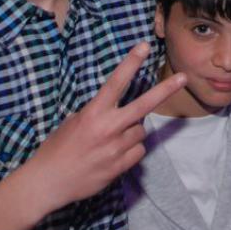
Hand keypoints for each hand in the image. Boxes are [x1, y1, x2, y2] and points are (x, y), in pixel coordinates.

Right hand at [29, 42, 185, 212]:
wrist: (47, 182)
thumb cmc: (58, 147)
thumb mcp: (74, 121)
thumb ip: (100, 112)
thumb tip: (121, 107)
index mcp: (93, 113)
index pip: (116, 82)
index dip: (131, 63)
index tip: (145, 47)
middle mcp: (108, 128)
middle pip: (144, 104)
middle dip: (165, 90)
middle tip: (183, 77)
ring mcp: (116, 148)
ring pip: (141, 130)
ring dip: (132, 131)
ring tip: (111, 139)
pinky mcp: (120, 166)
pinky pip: (138, 151)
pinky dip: (131, 150)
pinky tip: (113, 154)